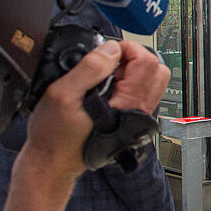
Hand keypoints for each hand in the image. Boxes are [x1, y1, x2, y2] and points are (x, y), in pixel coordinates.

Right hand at [23, 40, 169, 180]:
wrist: (54, 162)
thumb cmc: (55, 136)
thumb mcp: (62, 95)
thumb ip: (89, 69)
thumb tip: (110, 50)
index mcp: (127, 103)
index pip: (147, 62)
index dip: (127, 48)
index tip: (107, 49)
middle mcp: (139, 110)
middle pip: (157, 70)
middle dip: (134, 57)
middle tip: (108, 60)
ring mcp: (138, 115)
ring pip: (152, 81)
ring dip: (132, 69)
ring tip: (105, 73)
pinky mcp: (132, 119)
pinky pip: (142, 92)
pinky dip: (129, 82)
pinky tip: (107, 86)